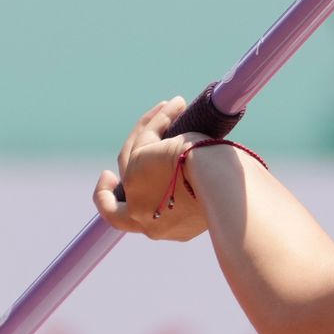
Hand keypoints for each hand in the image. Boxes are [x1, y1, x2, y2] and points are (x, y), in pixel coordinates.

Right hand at [92, 96, 216, 241]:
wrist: (222, 185)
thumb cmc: (228, 192)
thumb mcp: (210, 199)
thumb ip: (198, 195)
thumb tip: (205, 179)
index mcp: (164, 228)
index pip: (134, 223)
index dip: (122, 210)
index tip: (124, 197)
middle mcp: (144, 217)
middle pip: (113, 206)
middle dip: (105, 192)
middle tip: (107, 175)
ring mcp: (137, 191)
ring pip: (131, 159)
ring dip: (147, 131)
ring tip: (167, 109)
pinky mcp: (138, 164)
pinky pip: (146, 136)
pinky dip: (158, 118)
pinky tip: (175, 104)